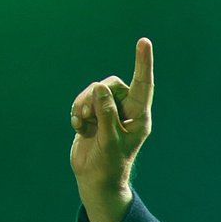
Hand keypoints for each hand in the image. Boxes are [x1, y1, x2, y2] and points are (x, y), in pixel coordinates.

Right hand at [70, 37, 152, 221]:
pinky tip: (77, 127)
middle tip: (87, 113)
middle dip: (95, 95)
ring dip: (84, 103)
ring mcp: (109, 113)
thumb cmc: (109, 164)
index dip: (143, 62)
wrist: (95, 179)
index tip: (144, 42)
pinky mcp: (93, 116)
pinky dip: (77, 111)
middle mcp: (126, 111)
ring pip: (95, 91)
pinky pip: (83, 101)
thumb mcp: (110, 140)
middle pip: (111, 85)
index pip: (143, 84)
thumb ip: (106, 114)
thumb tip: (100, 89)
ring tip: (81, 120)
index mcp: (139, 117)